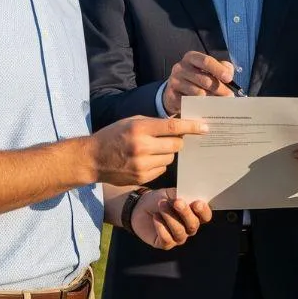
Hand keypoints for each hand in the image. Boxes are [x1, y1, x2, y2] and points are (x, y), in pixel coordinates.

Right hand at [90, 116, 205, 185]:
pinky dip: (159, 163)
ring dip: (167, 152)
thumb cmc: (113, 135)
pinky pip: (162, 169)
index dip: (191, 126)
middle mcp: (142, 147)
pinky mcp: (142, 178)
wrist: (92, 159)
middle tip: (170, 138)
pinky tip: (146, 160)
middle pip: (176, 144)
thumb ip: (154, 123)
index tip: (205, 127)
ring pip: (170, 158)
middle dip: (178, 140)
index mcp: (140, 128)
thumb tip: (179, 124)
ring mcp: (142, 165)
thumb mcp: (131, 121)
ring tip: (152, 149)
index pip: (173, 126)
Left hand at [130, 188, 212, 248]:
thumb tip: (189, 197)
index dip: (204, 211)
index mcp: (194, 214)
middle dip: (185, 213)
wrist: (141, 207)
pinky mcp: (165, 244)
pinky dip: (160, 227)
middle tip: (176, 202)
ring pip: (179, 232)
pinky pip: (167, 239)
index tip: (197, 203)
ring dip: (170, 217)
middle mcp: (189, 228)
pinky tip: (155, 217)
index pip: (206, 216)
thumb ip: (182, 195)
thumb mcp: (171, 193)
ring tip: (161, 205)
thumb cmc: (160, 199)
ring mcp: (178, 237)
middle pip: (193, 225)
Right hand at [161, 51, 235, 116]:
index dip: (219, 70)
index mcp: (191, 57)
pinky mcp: (171, 96)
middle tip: (229, 97)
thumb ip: (222, 68)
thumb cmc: (197, 78)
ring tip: (220, 103)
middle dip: (220, 89)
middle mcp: (180, 67)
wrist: (175, 91)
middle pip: (205, 80)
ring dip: (212, 100)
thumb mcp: (209, 69)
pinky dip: (201, 107)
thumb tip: (229, 75)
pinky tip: (206, 108)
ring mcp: (174, 82)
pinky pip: (190, 103)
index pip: (206, 61)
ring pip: (198, 93)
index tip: (229, 79)